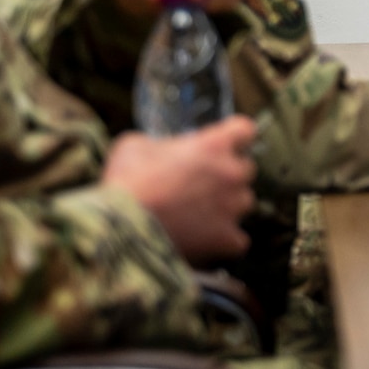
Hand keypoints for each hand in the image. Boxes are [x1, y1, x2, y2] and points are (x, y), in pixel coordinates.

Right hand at [101, 118, 256, 262]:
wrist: (122, 228)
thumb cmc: (126, 182)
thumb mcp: (134, 146)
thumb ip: (158, 144)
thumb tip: (159, 151)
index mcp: (214, 146)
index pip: (244, 130)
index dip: (235, 136)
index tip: (227, 142)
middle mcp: (232, 174)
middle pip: (246, 168)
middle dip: (227, 173)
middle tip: (201, 182)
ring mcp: (233, 207)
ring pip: (244, 202)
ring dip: (228, 205)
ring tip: (199, 212)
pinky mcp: (227, 237)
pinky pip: (238, 238)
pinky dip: (224, 239)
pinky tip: (206, 238)